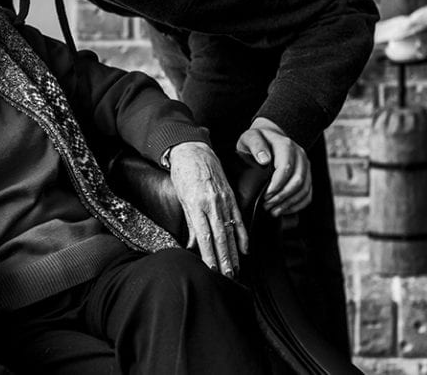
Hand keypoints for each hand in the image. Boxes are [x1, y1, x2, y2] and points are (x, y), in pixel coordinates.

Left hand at [167, 142, 247, 277]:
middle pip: (220, 237)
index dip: (209, 255)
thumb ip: (189, 222)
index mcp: (196, 205)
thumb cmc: (183, 174)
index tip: (212, 270)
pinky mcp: (230, 196)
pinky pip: (238, 218)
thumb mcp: (181, 197)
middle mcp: (212, 203)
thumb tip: (192, 245)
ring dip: (233, 252)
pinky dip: (243, 235)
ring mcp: (223, 200)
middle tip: (228, 277)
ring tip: (236, 269)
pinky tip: (245, 249)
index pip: (205, 236)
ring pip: (230, 231)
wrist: (193, 150)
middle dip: (224, 259)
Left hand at [236, 117, 311, 216]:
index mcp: (286, 145)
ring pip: (304, 189)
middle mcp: (300, 155)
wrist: (270, 137)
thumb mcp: (250, 137)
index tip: (265, 195)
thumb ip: (256, 144)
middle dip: (282, 197)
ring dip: (289, 203)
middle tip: (267, 206)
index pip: (286, 168)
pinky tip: (284, 210)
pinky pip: (308, 194)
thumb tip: (264, 159)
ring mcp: (305, 166)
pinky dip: (297, 205)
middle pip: (297, 181)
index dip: (277, 185)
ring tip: (274, 211)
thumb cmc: (258, 139)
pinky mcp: (307, 176)